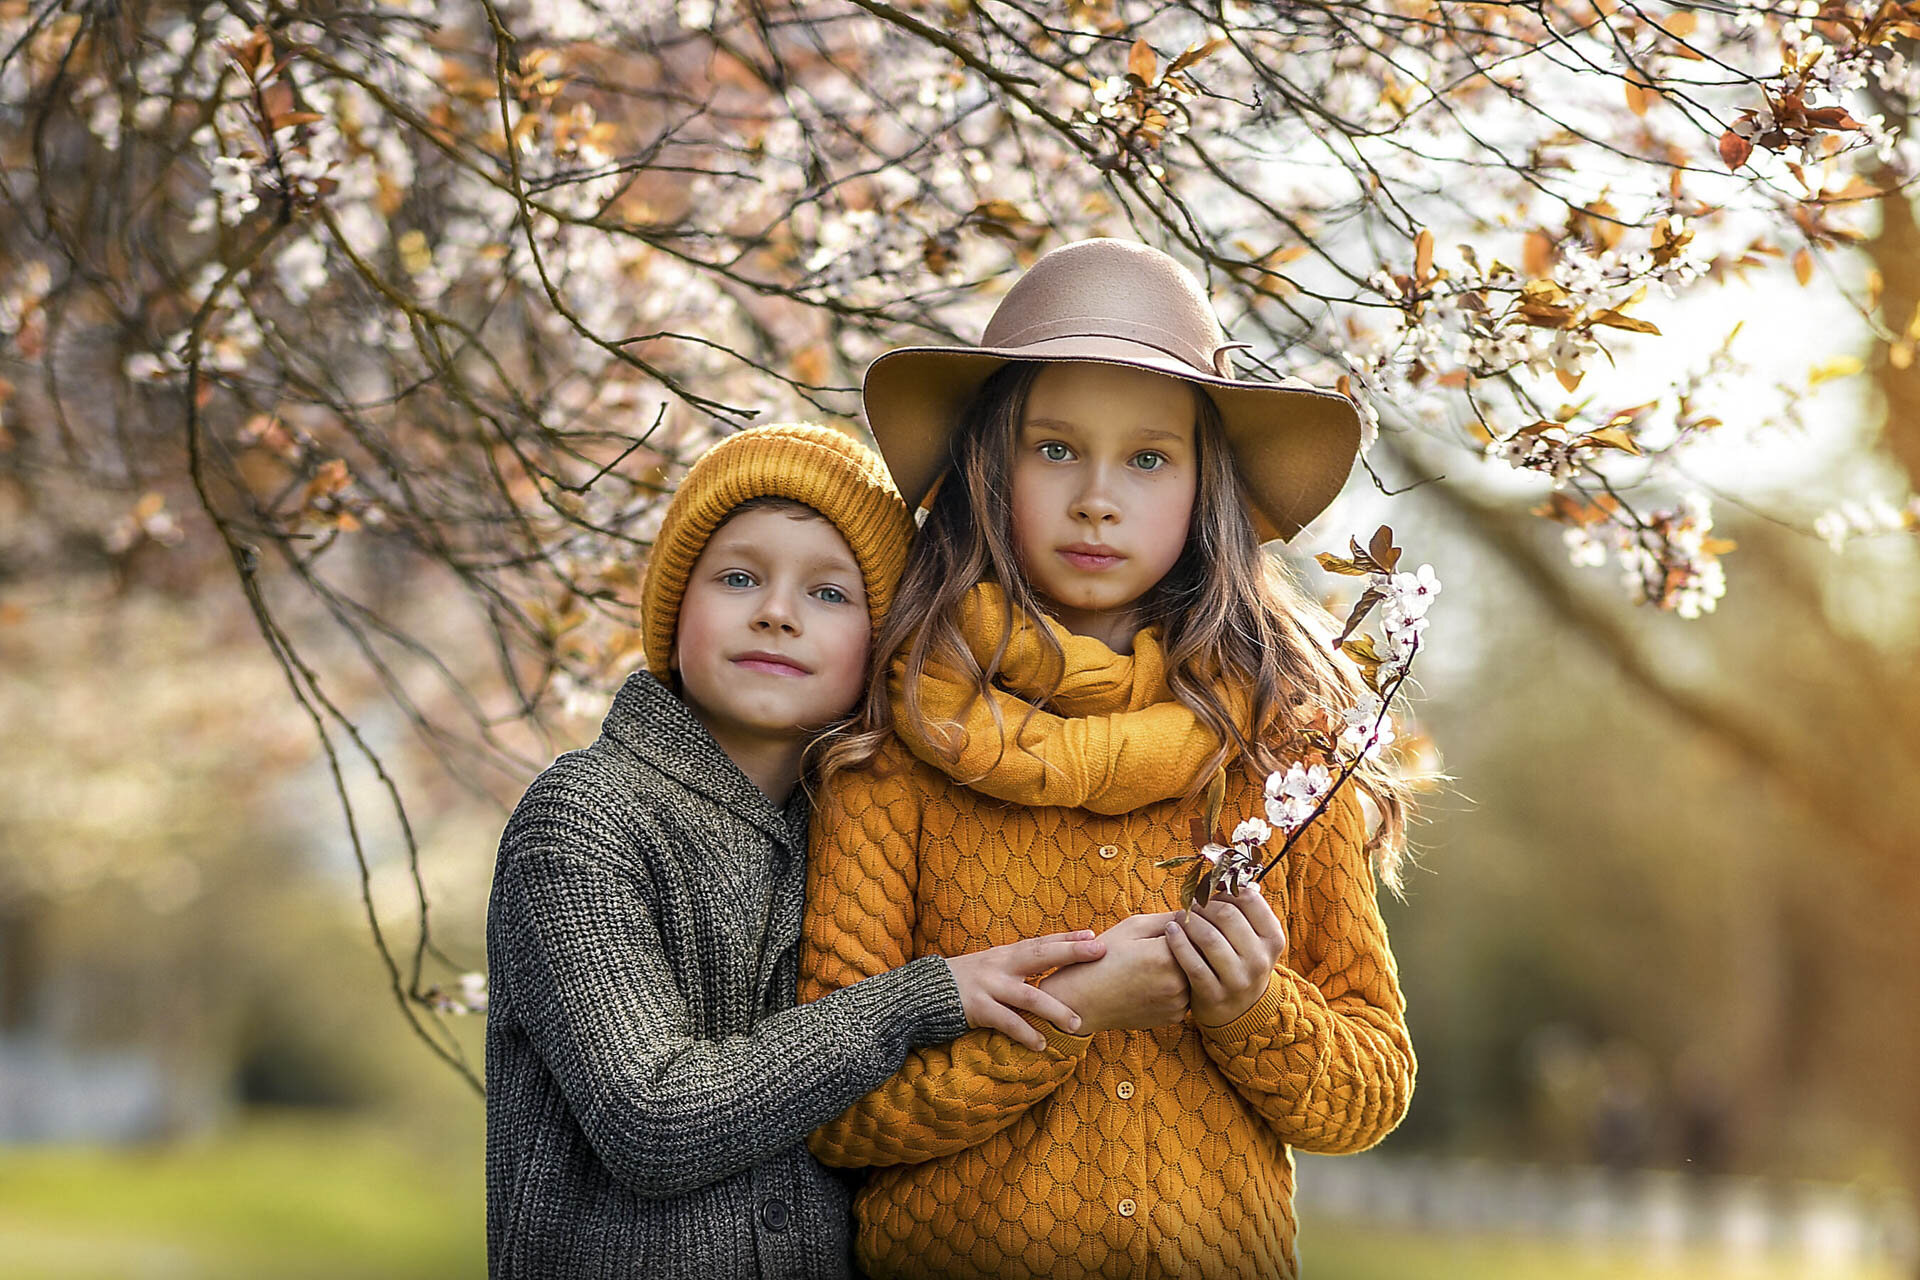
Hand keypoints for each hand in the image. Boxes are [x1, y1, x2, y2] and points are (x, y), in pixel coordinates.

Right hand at [946, 930, 1107, 1050]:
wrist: (924, 993)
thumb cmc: (965, 982)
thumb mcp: (991, 967)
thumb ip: (1016, 967)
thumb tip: (1050, 969)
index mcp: (1005, 955)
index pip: (1041, 942)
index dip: (1067, 938)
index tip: (1093, 936)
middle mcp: (1000, 965)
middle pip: (1041, 955)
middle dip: (1071, 952)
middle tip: (1099, 952)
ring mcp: (989, 986)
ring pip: (1029, 996)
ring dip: (1055, 1010)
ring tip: (1077, 1024)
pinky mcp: (977, 1007)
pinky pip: (1007, 1021)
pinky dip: (1026, 1033)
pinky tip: (1041, 1044)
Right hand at [1037, 912, 1189, 1034]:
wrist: (1083, 1000)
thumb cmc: (1102, 958)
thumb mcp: (1131, 928)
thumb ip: (1167, 918)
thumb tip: (1194, 911)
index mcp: (1166, 956)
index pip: (1197, 932)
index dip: (1186, 927)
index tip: (1171, 927)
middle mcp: (1177, 983)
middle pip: (1199, 955)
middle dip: (1188, 946)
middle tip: (1161, 945)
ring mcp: (1178, 1003)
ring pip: (1195, 976)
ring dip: (1184, 967)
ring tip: (1155, 964)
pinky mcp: (1175, 1017)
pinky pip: (1187, 994)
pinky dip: (1177, 986)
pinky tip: (1154, 981)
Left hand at [1165, 889, 1287, 1027]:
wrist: (1239, 1011)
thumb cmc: (1241, 962)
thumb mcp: (1254, 939)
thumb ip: (1246, 911)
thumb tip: (1232, 877)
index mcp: (1273, 939)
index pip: (1249, 899)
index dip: (1225, 890)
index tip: (1212, 893)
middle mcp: (1260, 960)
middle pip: (1227, 915)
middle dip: (1203, 905)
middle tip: (1191, 905)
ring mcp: (1238, 979)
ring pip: (1208, 937)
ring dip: (1189, 921)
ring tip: (1179, 917)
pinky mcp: (1214, 994)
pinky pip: (1191, 962)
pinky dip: (1177, 942)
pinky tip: (1170, 932)